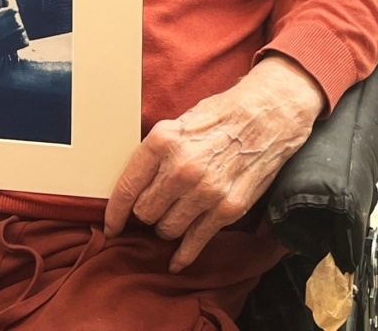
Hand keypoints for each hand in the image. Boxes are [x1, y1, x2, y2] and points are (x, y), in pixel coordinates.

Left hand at [104, 56, 324, 271]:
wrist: (265, 116)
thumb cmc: (219, 116)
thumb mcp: (179, 123)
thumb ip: (156, 152)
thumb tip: (133, 183)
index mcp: (163, 141)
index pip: (127, 188)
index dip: (115, 212)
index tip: (111, 225)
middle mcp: (181, 169)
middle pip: (145, 212)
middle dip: (146, 212)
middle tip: (153, 207)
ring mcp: (205, 191)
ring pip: (167, 229)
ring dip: (166, 226)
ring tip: (173, 215)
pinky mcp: (227, 208)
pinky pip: (196, 241)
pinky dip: (184, 255)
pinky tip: (176, 261)